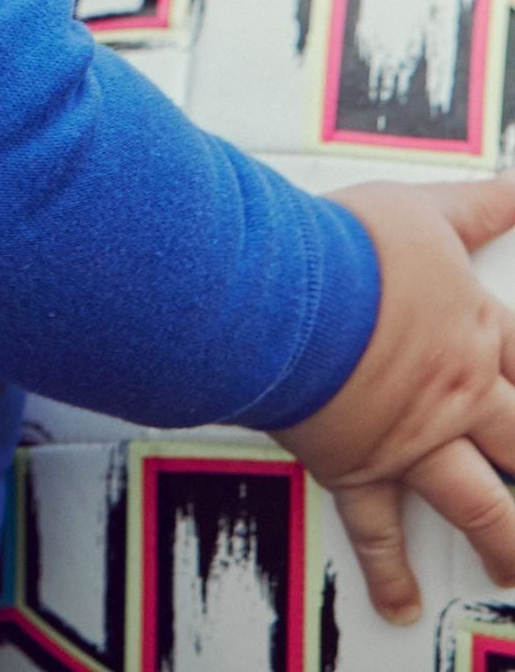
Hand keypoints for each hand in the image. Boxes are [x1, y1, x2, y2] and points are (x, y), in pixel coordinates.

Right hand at [273, 176, 514, 621]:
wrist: (294, 292)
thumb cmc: (351, 248)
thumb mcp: (424, 210)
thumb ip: (475, 206)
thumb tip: (514, 185)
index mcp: (474, 332)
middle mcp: (457, 394)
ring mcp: (413, 437)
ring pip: (479, 504)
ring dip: (503, 542)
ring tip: (514, 571)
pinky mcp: (360, 465)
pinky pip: (378, 527)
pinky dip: (387, 569)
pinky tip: (399, 600)